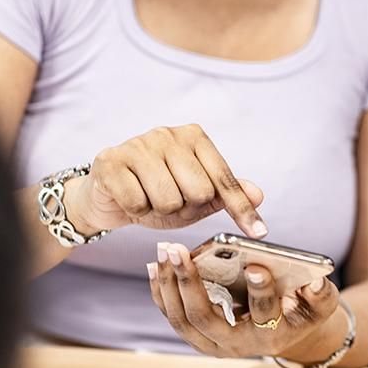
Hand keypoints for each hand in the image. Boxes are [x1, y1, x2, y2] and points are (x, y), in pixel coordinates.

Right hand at [64, 124, 267, 236]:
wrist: (108, 195)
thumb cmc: (157, 193)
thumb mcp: (197, 197)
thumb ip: (226, 195)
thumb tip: (259, 195)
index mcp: (195, 137)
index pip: (224, 179)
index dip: (241, 209)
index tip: (259, 233)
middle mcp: (168, 134)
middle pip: (199, 192)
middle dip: (186, 208)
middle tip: (171, 200)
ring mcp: (138, 144)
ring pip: (168, 200)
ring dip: (160, 210)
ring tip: (150, 198)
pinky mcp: (111, 160)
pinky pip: (137, 203)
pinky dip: (136, 211)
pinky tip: (129, 198)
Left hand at [148, 243, 340, 357]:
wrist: (284, 332)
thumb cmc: (301, 311)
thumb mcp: (319, 304)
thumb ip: (320, 295)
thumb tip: (316, 282)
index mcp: (271, 334)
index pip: (264, 314)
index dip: (261, 292)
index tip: (256, 266)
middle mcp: (238, 344)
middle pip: (206, 319)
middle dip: (189, 283)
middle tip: (178, 250)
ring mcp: (213, 344)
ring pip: (182, 319)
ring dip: (169, 285)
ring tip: (164, 253)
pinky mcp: (198, 336)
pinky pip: (173, 315)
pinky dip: (162, 291)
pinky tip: (156, 266)